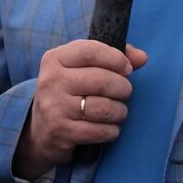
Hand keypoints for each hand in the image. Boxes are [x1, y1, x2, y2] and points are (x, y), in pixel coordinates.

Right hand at [17, 40, 146, 179]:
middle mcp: (51, 81)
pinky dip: (112, 131)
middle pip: (102, 80)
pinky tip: (108, 128)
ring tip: (117, 111)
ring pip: (105, 108)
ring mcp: (54, 107)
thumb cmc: (69, 93)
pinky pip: (101, 131)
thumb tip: (142, 58)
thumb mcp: (82, 69)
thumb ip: (113, 58)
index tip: (126, 69)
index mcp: (54, 59)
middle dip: (123, 88)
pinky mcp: (60, 131)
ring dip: (119, 112)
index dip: (116, 59)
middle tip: (123, 93)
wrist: (40, 131)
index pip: (91, 51)